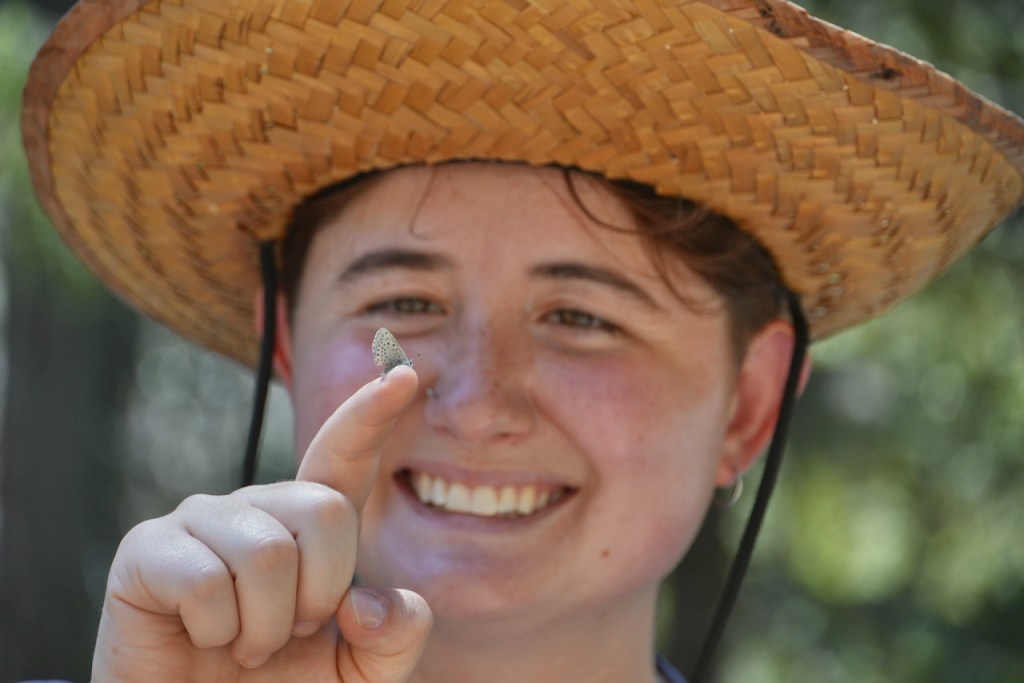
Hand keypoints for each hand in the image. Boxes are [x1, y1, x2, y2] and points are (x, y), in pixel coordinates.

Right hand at [92, 366, 430, 681]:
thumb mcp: (360, 671)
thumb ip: (394, 634)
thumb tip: (363, 602)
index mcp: (309, 524)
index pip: (344, 457)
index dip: (372, 414)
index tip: (406, 374)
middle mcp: (257, 508)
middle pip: (324, 510)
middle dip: (319, 593)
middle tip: (288, 633)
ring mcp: (201, 521)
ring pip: (267, 554)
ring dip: (265, 628)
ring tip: (244, 645)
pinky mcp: (147, 548)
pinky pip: (206, 581)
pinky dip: (216, 633)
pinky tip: (203, 640)